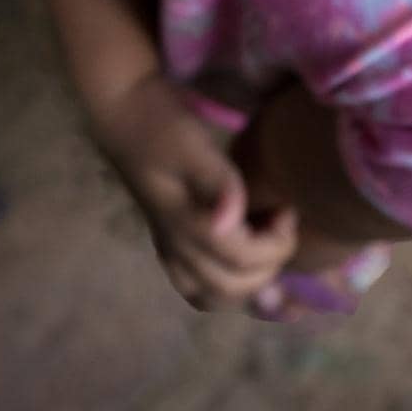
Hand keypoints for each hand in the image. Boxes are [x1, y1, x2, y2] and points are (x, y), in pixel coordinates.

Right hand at [88, 70, 298, 311]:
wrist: (125, 115)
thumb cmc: (161, 126)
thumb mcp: (194, 146)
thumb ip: (218, 183)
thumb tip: (232, 223)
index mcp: (183, 225)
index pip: (241, 261)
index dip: (275, 244)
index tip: (286, 208)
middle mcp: (174, 247)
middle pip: (231, 288)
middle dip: (268, 264)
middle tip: (279, 222)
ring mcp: (168, 249)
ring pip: (213, 296)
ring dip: (248, 279)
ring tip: (263, 237)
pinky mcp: (169, 243)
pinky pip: (198, 286)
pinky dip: (226, 280)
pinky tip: (240, 246)